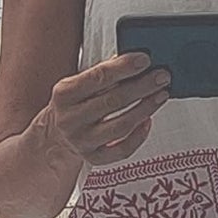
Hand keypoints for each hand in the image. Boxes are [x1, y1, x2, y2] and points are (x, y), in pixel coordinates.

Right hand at [42, 52, 171, 166]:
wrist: (55, 135)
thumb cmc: (74, 103)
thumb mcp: (78, 83)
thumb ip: (103, 72)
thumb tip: (137, 62)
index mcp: (64, 94)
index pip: (98, 77)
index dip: (124, 67)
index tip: (145, 59)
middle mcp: (70, 119)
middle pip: (113, 101)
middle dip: (142, 87)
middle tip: (162, 76)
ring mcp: (81, 141)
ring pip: (121, 126)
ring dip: (145, 109)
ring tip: (161, 95)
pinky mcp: (93, 158)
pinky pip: (122, 150)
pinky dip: (139, 136)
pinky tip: (148, 120)